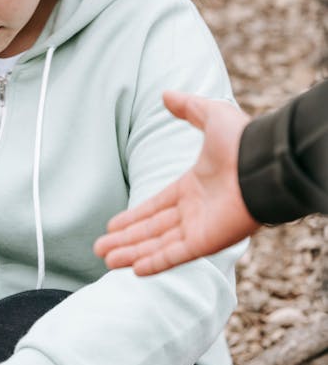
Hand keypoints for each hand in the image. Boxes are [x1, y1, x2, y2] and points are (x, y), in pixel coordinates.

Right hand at [94, 91, 259, 274]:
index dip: (135, 216)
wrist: (264, 163)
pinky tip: (134, 269)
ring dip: (132, 253)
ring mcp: (200, 227)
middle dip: (125, 240)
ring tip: (106, 260)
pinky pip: (175, 254)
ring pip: (158, 244)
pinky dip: (155, 262)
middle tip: (99, 249)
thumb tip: (165, 94)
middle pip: (151, 229)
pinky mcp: (206, 242)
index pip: (157, 206)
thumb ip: (188, 107)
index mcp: (193, 186)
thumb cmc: (241, 140)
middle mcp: (194, 210)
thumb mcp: (211, 115)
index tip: (114, 225)